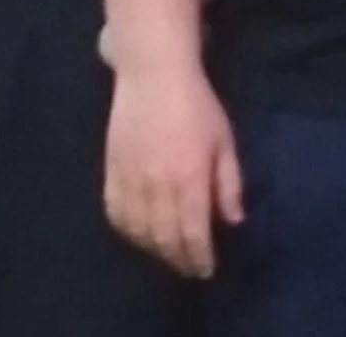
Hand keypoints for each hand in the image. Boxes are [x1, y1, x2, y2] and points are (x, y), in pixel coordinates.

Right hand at [104, 65, 243, 278]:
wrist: (153, 75)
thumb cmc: (197, 105)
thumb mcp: (223, 140)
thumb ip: (228, 183)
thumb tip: (233, 221)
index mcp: (189, 178)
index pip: (193, 233)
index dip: (199, 257)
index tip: (206, 270)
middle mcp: (157, 186)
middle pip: (165, 239)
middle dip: (179, 259)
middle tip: (189, 267)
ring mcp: (131, 180)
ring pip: (139, 232)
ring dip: (154, 250)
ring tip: (168, 254)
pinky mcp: (111, 172)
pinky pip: (115, 214)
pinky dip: (127, 232)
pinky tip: (139, 234)